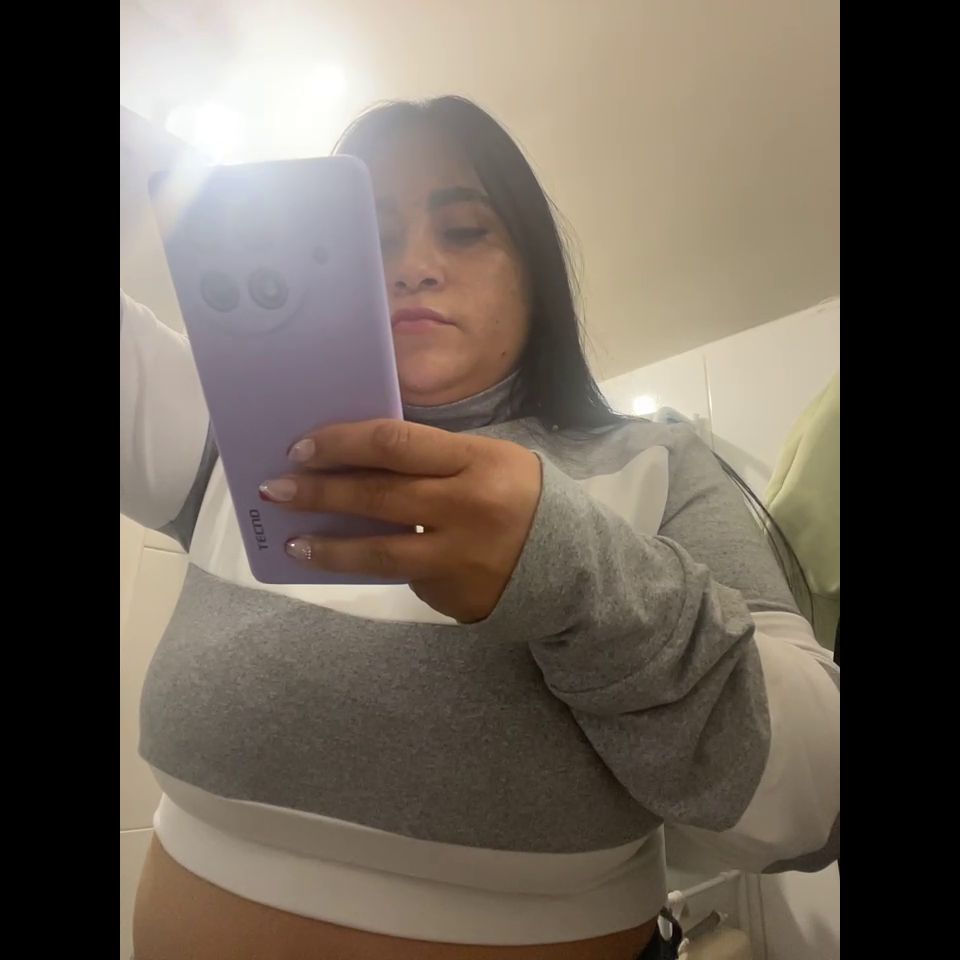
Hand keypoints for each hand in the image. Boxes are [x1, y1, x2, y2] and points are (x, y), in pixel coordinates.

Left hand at [258, 420, 542, 622]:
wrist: (571, 566)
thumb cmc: (520, 497)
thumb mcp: (488, 461)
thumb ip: (433, 459)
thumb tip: (357, 460)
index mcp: (476, 462)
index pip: (394, 444)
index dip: (341, 444)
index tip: (302, 448)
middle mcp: (466, 508)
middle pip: (376, 496)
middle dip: (318, 492)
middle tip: (276, 490)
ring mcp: (458, 558)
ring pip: (378, 553)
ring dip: (327, 547)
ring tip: (293, 543)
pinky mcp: (452, 595)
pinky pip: (403, 576)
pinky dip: (374, 567)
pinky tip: (351, 563)